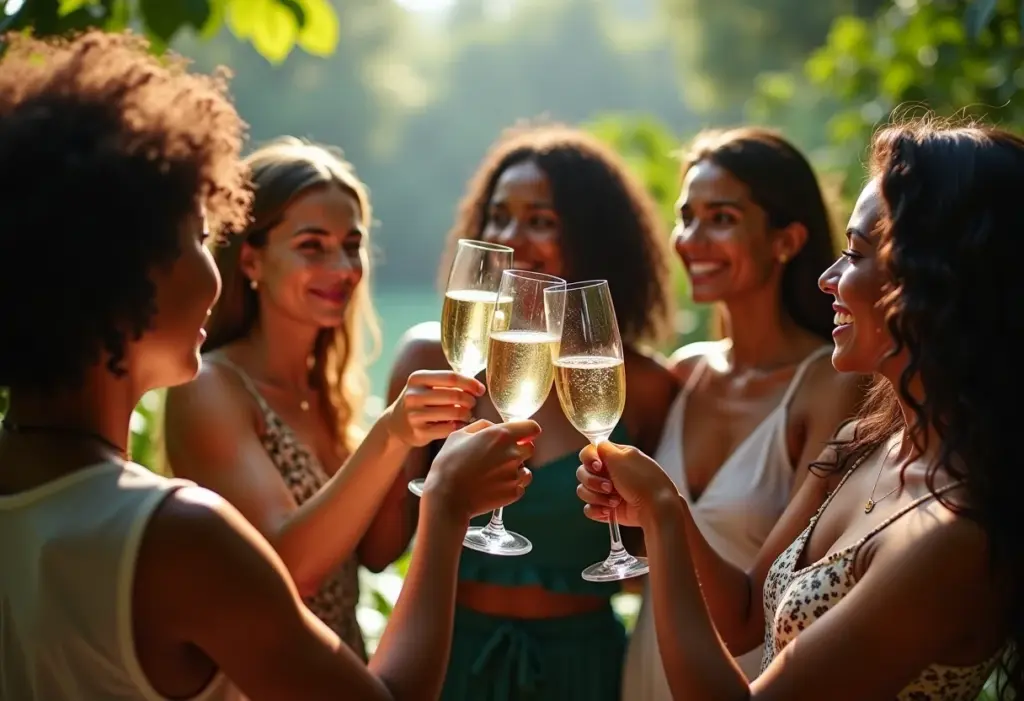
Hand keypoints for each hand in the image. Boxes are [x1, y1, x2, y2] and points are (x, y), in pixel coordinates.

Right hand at [383, 370, 485, 446]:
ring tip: (467, 415)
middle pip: (454, 396)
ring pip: (453, 413)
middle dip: (469, 400)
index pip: (451, 377)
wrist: (396, 424)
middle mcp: (413, 395)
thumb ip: (447, 382)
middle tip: (472, 404)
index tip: (480, 390)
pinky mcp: (418, 432)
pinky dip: (458, 426)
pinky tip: (458, 425)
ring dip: (466, 414)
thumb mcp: (426, 385)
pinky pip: (448, 429)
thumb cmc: (420, 401)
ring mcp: (414, 415)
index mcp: (417, 378)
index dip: (470, 383)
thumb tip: (477, 386)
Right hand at [424, 419, 539, 521]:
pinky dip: (510, 485)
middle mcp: (513, 453)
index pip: (532, 427)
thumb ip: (482, 426)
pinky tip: (494, 485)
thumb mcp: (459, 435)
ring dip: (515, 469)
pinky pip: (520, 485)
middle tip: (499, 456)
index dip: (527, 430)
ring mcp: (515, 474)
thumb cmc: (449, 464)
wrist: (447, 497)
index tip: (521, 434)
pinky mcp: (514, 492)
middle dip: (518, 449)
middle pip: (530, 448)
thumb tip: (494, 427)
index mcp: (501, 435)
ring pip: (525, 468)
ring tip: (493, 474)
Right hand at [576, 441, 677, 527]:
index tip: (598, 466)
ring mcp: (607, 492)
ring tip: (615, 501)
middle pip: (582, 473)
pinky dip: (596, 510)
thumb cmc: (641, 480)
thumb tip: (595, 443)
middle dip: (593, 481)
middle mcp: (608, 473)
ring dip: (597, 496)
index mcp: (613, 458)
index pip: (588, 453)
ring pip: (583, 491)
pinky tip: (609, 511)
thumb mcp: (622, 456)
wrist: (655, 507)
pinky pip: (589, 509)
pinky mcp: (607, 509)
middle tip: (610, 486)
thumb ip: (604, 448)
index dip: (589, 460)